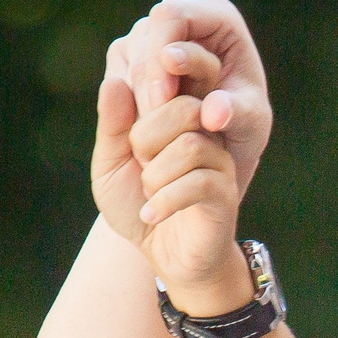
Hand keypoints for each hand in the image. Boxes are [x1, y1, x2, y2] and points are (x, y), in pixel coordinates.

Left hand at [93, 62, 251, 314]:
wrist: (163, 255)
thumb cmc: (137, 204)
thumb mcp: (111, 162)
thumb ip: (112, 124)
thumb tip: (114, 81)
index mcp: (177, 117)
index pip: (166, 84)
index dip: (141, 108)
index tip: (130, 145)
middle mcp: (205, 133)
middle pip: (184, 108)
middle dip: (147, 139)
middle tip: (141, 167)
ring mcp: (220, 163)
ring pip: (191, 146)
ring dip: (156, 175)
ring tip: (149, 193)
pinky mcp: (226, 194)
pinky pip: (200, 183)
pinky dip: (165, 201)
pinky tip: (151, 215)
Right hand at [111, 0, 271, 188]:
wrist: (225, 136)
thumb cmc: (244, 121)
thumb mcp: (250, 122)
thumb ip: (235, 112)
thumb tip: (213, 112)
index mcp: (218, 16)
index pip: (172, 15)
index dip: (161, 54)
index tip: (164, 98)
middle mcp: (180, 16)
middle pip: (145, 35)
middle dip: (148, 80)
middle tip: (156, 118)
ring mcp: (151, 33)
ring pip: (125, 54)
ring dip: (137, 94)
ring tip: (155, 125)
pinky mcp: (130, 56)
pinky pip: (116, 74)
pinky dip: (128, 101)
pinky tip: (146, 123)